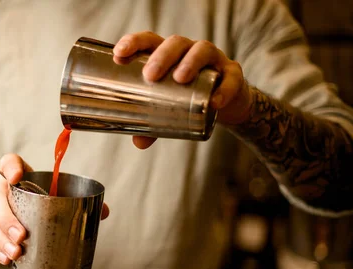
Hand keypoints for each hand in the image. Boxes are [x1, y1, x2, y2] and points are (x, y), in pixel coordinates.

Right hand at [0, 154, 109, 264]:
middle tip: (21, 237)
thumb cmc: (36, 198)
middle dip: (6, 219)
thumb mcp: (51, 193)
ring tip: (15, 253)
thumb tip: (104, 211)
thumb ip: (76, 200)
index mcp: (13, 170)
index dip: (11, 168)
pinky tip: (5, 258)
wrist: (10, 208)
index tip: (17, 177)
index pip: (8, 162)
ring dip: (0, 239)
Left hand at [113, 31, 251, 148]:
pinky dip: (224, 89)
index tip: (119, 54)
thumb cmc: (187, 99)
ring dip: (190, 62)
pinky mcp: (233, 74)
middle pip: (176, 42)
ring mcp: (212, 60)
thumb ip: (152, 125)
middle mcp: (189, 51)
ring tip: (180, 78)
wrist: (224, 103)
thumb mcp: (167, 111)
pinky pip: (231, 77)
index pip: (150, 40)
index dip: (134, 42)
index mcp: (168, 55)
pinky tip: (215, 102)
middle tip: (150, 75)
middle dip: (162, 56)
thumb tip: (139, 143)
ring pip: (202, 50)